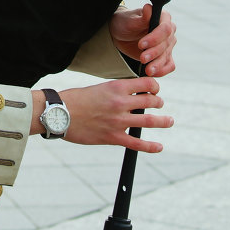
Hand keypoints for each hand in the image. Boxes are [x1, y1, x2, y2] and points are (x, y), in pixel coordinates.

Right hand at [58, 78, 172, 151]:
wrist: (60, 113)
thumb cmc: (76, 99)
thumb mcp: (99, 88)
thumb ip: (115, 92)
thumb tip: (128, 96)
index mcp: (116, 87)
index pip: (146, 84)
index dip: (155, 86)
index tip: (155, 89)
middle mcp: (121, 103)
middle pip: (151, 101)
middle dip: (158, 102)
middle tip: (159, 104)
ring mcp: (118, 121)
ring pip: (149, 121)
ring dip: (163, 121)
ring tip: (169, 121)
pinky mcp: (113, 137)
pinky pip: (137, 143)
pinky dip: (151, 146)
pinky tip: (159, 146)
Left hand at [109, 5, 175, 76]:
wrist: (121, 34)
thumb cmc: (125, 23)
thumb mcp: (130, 20)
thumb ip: (141, 17)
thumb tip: (149, 8)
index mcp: (163, 17)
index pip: (165, 28)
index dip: (155, 38)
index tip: (141, 44)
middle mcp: (169, 31)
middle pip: (166, 44)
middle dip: (154, 53)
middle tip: (142, 58)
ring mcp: (168, 44)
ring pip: (167, 56)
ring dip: (158, 64)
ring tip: (148, 71)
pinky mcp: (165, 56)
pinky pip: (169, 65)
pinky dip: (163, 70)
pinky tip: (153, 73)